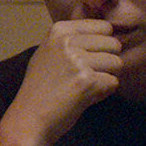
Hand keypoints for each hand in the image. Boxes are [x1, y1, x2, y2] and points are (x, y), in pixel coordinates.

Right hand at [0, 19, 119, 145]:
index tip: (86, 59)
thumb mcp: (49, 52)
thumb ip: (72, 39)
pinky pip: (113, 83)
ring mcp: (77, 61)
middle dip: (106, 62)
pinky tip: (84, 97)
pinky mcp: (87, 81)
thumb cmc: (40, 89)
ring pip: (117, 63)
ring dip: (105, 78)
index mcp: (59, 30)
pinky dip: (103, 93)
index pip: (104, 27)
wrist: (28, 118)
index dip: (101, 46)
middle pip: (113, 44)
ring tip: (83, 87)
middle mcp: (67, 41)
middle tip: (85, 76)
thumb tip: (107, 31)